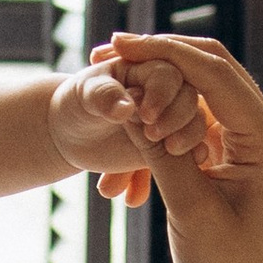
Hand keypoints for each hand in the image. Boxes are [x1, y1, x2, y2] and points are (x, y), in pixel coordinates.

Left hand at [47, 54, 219, 208]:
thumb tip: (127, 107)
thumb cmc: (76, 101)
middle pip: (190, 101)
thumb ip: (105, 96)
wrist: (71, 132)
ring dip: (180, 149)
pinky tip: (135, 195)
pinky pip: (180, 162)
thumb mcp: (84, 95)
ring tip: (156, 164)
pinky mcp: (169, 149)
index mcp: (149, 68)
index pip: (170, 75)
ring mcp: (172, 121)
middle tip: (153, 138)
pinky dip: (165, 178)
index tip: (146, 116)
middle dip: (178, 121)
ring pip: (192, 132)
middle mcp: (168, 92)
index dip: (163, 95)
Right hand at [102, 35, 262, 262]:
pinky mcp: (234, 155)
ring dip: (162, 76)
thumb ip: (159, 154)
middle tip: (112, 47)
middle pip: (214, 67)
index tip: (119, 45)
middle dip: (163, 53)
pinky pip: (199, 114)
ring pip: (205, 87)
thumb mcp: (188, 210)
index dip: (164, 53)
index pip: (214, 73)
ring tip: (117, 67)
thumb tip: (127, 105)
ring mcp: (252, 141)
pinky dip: (166, 105)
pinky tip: (134, 102)